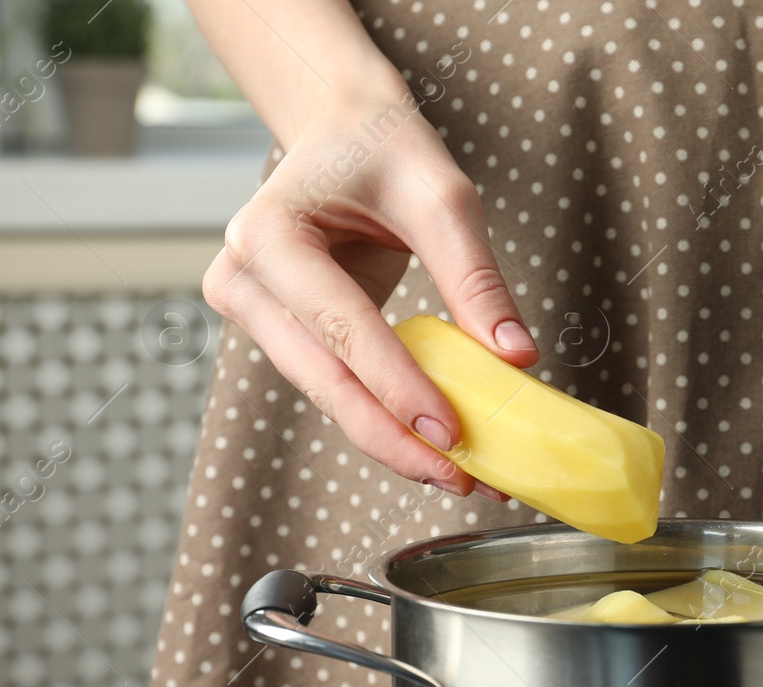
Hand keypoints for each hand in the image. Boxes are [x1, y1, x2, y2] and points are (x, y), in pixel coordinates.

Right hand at [202, 80, 537, 498]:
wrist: (341, 131)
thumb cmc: (386, 152)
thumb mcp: (444, 198)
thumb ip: (476, 278)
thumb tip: (517, 356)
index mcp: (270, 234)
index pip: (342, 329)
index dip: (398, 387)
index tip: (450, 433)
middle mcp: (244, 279)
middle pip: (325, 381)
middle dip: (396, 439)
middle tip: (462, 478)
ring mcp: (252, 311)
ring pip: (327, 396)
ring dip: (393, 441)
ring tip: (459, 474)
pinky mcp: (277, 334)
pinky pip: (335, 387)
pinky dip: (385, 419)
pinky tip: (433, 446)